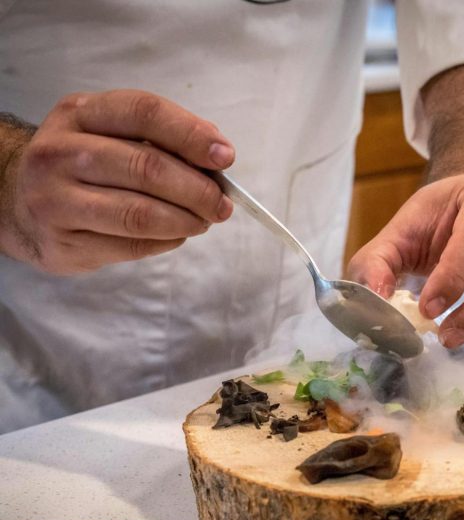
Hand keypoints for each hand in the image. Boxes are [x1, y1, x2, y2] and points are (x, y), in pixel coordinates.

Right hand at [0, 89, 233, 274]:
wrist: (17, 202)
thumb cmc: (82, 165)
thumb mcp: (110, 134)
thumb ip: (160, 138)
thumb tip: (217, 154)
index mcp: (79, 114)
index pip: (144, 113)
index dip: (191, 134)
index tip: (225, 157)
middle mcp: (59, 153)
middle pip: (147, 167)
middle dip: (198, 189)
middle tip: (222, 204)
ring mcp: (55, 200)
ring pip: (140, 213)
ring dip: (186, 220)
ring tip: (204, 221)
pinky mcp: (62, 243)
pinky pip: (131, 245)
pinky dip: (167, 241)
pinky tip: (176, 234)